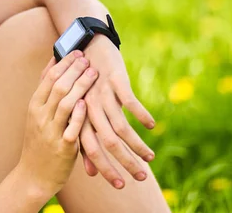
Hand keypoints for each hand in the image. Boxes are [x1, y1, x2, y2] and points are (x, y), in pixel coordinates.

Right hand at [17, 50, 98, 199]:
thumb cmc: (39, 142)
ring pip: (65, 103)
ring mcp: (51, 131)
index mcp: (34, 106)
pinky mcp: (63, 147)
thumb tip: (53, 64)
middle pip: (57, 86)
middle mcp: (40, 116)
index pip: (48, 78)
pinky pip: (71, 127)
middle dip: (73, 70)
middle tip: (87, 57)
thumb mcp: (37, 115)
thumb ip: (46, 93)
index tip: (76, 51)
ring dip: (79, 86)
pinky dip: (78, 114)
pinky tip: (87, 102)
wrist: (32, 176)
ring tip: (93, 73)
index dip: (63, 63)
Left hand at [78, 36, 155, 188]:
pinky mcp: (115, 79)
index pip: (91, 150)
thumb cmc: (85, 85)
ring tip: (150, 158)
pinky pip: (129, 101)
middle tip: (140, 178)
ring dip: (137, 144)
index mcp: (80, 116)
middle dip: (125, 162)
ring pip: (120, 126)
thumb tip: (91, 174)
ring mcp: (102, 94)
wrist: (86, 45)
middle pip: (107, 142)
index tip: (120, 186)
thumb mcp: (84, 112)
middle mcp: (89, 107)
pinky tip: (151, 125)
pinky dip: (141, 114)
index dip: (105, 169)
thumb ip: (86, 142)